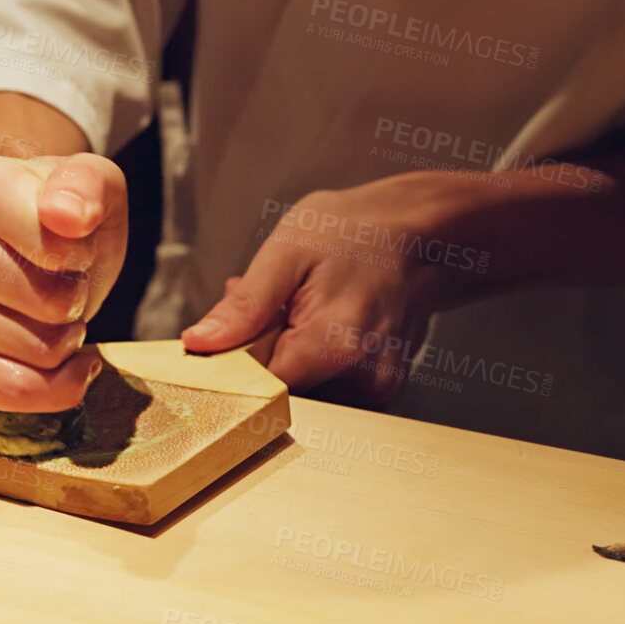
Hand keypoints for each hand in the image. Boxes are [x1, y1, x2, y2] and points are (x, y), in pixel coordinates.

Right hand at [0, 152, 126, 411]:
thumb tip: (68, 217)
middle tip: (57, 282)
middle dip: (73, 302)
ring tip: (44, 312)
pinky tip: (59, 364)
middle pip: (50, 306)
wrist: (21, 243)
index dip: (82, 258)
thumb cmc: (57, 216)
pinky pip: (9, 391)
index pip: (56, 248)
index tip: (72, 248)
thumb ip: (89, 187)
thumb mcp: (92, 184)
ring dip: (63, 341)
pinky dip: (52, 387)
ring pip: (38, 353)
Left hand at [180, 175, 480, 407]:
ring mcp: (376, 389)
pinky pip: (326, 387)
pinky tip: (318, 323)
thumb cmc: (356, 231)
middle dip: (262, 353)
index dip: (235, 359)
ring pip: (301, 390)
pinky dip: (311, 360)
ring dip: (286, 355)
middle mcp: (361, 379)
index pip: (256, 386)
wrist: (425, 235)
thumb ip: (245, 306)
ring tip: (300, 309)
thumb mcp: (288, 251)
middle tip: (275, 306)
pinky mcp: (381, 390)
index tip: (238, 326)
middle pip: (279, 392)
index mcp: (334, 345)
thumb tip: (199, 343)